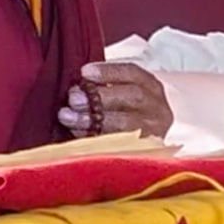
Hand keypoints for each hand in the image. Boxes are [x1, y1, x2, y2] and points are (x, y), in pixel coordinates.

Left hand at [57, 61, 172, 137]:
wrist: (148, 137)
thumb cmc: (126, 110)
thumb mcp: (123, 91)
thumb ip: (103, 85)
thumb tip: (77, 87)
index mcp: (151, 86)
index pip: (132, 73)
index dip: (108, 72)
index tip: (84, 72)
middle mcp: (157, 108)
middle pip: (132, 97)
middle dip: (99, 97)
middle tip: (73, 98)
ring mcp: (153, 132)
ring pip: (125, 124)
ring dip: (91, 119)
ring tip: (66, 116)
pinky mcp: (143, 151)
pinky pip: (117, 145)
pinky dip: (93, 137)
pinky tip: (75, 131)